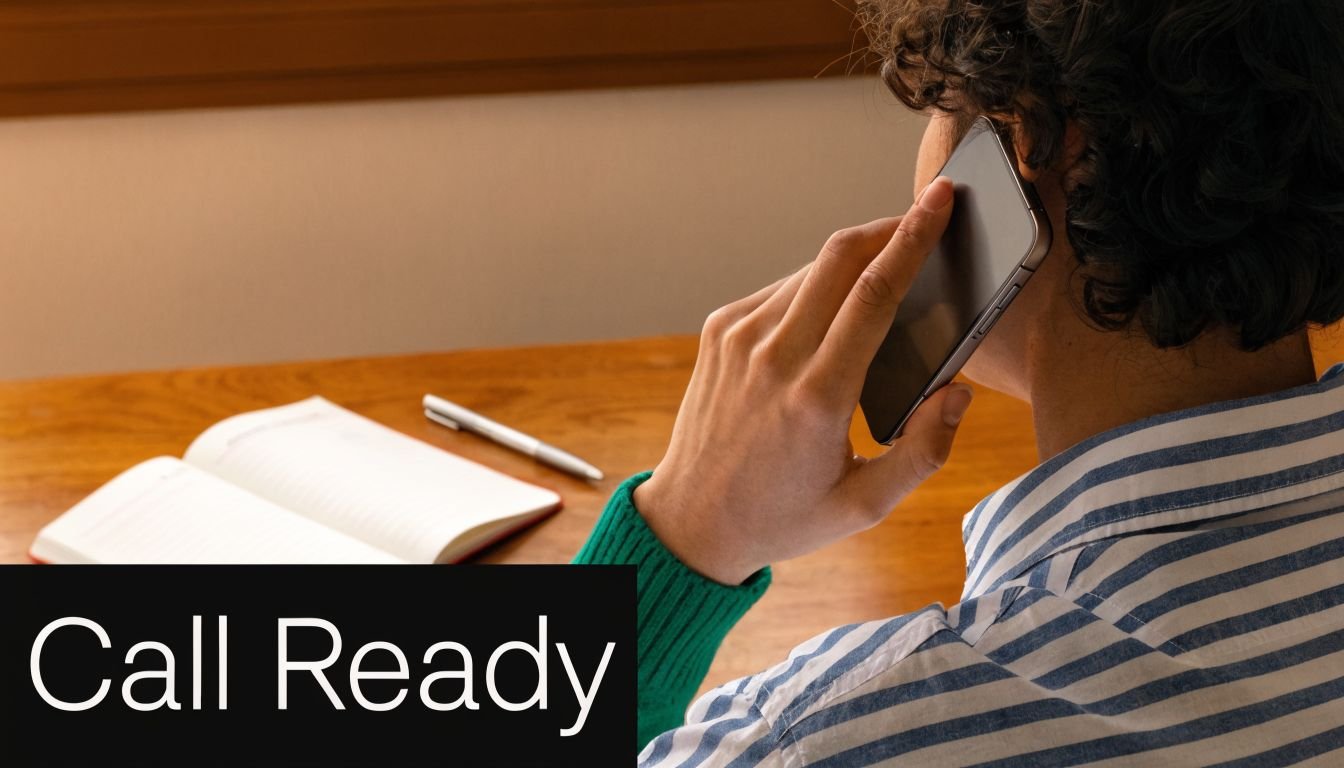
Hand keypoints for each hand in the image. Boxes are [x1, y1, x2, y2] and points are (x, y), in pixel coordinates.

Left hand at [634, 177, 973, 584]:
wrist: (691, 520)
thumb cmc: (783, 516)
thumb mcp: (865, 505)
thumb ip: (925, 451)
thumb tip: (959, 392)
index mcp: (817, 397)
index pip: (874, 294)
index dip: (913, 238)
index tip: (939, 198)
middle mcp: (773, 356)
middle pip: (840, 257)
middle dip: (888, 227)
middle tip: (925, 217)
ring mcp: (739, 338)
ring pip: (810, 271)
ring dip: (853, 262)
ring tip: (884, 278)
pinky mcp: (719, 331)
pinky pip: (780, 290)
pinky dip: (815, 289)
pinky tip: (831, 315)